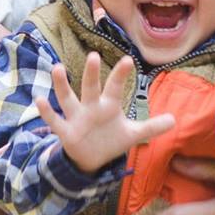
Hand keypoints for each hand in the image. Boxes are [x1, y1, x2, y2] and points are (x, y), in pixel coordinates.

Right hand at [35, 54, 174, 173]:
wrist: (90, 159)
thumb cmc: (110, 139)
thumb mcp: (132, 135)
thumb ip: (151, 127)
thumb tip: (175, 120)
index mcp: (108, 106)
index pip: (115, 87)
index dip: (121, 75)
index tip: (128, 60)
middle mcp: (90, 107)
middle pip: (90, 88)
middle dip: (90, 74)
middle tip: (92, 56)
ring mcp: (76, 118)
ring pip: (67, 98)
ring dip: (62, 85)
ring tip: (57, 68)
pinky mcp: (65, 132)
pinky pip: (54, 120)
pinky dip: (46, 111)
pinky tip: (39, 99)